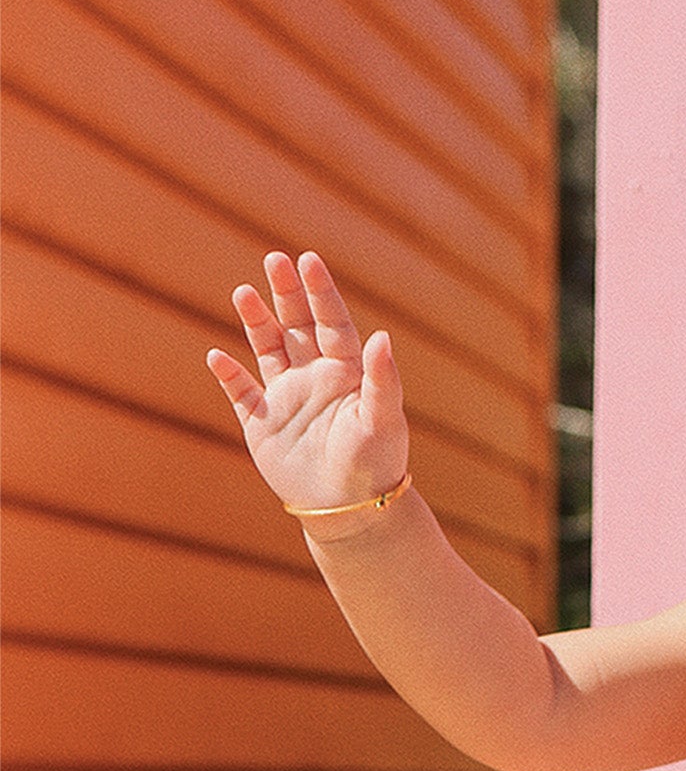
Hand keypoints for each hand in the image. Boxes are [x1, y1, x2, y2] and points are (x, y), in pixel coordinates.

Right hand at [207, 251, 408, 518]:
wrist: (352, 511)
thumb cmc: (376, 465)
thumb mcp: (383, 420)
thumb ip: (383, 379)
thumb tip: (383, 336)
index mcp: (346, 373)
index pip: (331, 322)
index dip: (320, 292)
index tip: (308, 261)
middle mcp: (315, 378)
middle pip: (297, 326)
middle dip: (286, 293)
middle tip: (274, 260)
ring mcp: (288, 399)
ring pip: (268, 350)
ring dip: (256, 322)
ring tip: (243, 292)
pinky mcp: (264, 425)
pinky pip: (242, 394)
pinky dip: (229, 376)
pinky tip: (217, 356)